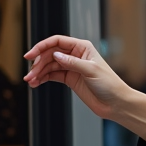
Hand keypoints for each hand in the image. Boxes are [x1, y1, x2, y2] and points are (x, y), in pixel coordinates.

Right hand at [24, 35, 145, 142]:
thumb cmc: (109, 84)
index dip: (41, 47)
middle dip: (38, 63)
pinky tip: (35, 83)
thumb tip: (55, 55)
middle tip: (30, 74)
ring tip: (30, 81)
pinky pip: (51, 76)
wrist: (115, 103)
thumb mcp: (91, 70)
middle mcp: (75, 55)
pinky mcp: (69, 79)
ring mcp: (71, 67)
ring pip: (49, 66)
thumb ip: (72, 62)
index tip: (30, 55)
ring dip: (38, 72)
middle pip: (50, 54)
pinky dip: (42, 79)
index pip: (57, 41)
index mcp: (82, 47)